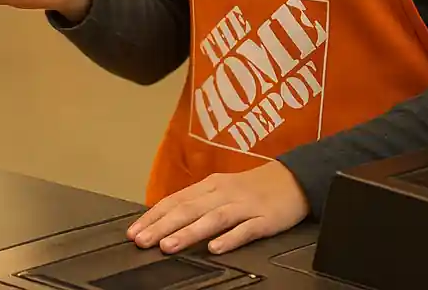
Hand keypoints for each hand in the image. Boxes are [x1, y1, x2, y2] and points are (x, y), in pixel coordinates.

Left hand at [126, 162, 309, 255]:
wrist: (293, 179)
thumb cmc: (252, 188)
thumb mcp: (221, 190)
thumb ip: (198, 203)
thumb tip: (166, 219)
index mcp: (209, 186)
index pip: (175, 200)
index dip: (153, 216)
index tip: (134, 230)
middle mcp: (222, 193)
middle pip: (188, 209)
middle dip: (162, 226)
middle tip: (142, 240)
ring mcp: (243, 206)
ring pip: (211, 219)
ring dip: (188, 232)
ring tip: (168, 246)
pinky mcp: (264, 220)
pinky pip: (245, 230)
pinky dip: (229, 238)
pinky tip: (215, 248)